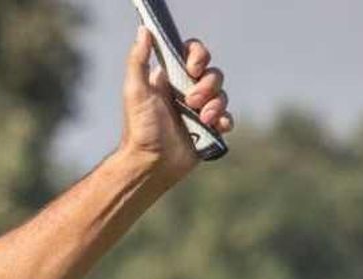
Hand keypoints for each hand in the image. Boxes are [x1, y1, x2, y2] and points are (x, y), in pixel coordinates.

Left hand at [117, 28, 231, 180]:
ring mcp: (198, 110)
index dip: (198, 55)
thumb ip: (138, 60)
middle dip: (207, 85)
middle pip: (212, 73)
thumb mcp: (135, 91)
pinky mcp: (208, 129)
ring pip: (222, 94)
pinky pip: (227, 117)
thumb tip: (144, 30)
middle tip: (191, 101)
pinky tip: (216, 127)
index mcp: (170, 78)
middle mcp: (186, 91)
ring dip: (216, 104)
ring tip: (203, 119)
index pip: (192, 53)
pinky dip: (225, 120)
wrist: (150, 164)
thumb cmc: (139, 129)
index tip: (193, 68)